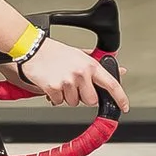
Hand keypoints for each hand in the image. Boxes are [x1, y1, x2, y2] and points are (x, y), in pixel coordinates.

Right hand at [12, 38, 128, 110]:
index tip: (123, 107)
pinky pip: (59, 102)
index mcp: (90, 65)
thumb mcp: (80, 55)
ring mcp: (67, 81)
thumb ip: (99, 65)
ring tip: (61, 81)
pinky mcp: (54, 88)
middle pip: (91, 100)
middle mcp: (81, 73)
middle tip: (74, 86)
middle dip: (83, 97)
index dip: (120, 98)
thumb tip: (120, 70)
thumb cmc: (55, 52)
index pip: (112, 84)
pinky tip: (52, 84)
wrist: (32, 48)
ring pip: (74, 102)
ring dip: (67, 96)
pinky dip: (55, 97)